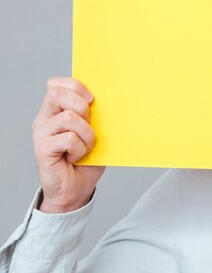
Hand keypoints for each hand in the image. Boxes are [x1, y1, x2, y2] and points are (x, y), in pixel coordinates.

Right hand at [32, 77, 104, 213]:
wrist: (76, 189)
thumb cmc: (87, 159)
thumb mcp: (94, 131)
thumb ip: (93, 115)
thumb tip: (109, 98)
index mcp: (55, 110)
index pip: (55, 84)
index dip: (75, 86)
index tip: (92, 100)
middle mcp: (44, 119)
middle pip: (57, 94)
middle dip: (82, 107)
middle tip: (89, 126)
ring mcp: (41, 133)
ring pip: (69, 117)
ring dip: (86, 134)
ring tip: (84, 147)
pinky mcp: (42, 149)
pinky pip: (69, 138)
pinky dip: (80, 149)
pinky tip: (75, 157)